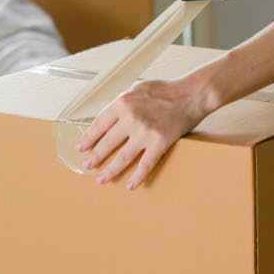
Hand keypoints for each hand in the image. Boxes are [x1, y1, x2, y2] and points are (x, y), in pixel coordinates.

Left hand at [76, 78, 203, 190]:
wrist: (192, 94)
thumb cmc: (166, 89)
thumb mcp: (138, 88)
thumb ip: (123, 102)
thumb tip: (108, 117)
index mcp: (123, 103)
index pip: (99, 124)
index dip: (88, 138)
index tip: (81, 147)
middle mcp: (131, 118)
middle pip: (106, 143)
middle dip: (95, 157)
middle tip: (88, 166)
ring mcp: (145, 132)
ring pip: (122, 158)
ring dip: (110, 171)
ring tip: (102, 179)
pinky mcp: (160, 143)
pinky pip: (145, 165)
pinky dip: (136, 177)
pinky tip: (130, 185)